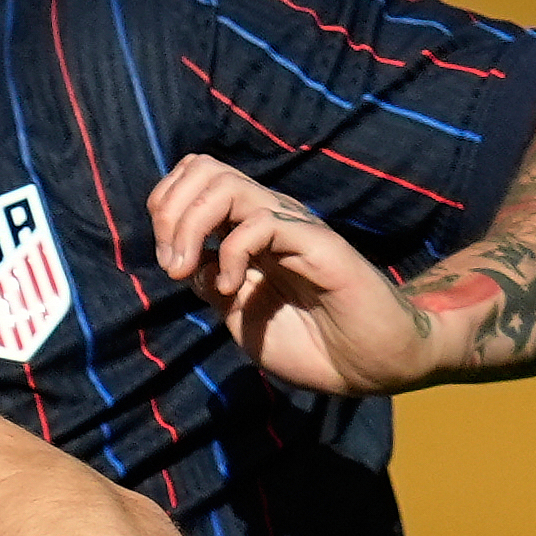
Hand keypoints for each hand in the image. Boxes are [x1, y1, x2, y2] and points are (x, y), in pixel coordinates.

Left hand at [147, 155, 437, 395]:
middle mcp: (268, 218)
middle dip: (169, 211)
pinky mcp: (317, 242)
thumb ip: (212, 287)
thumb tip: (185, 261)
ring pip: (226, 184)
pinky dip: (230, 253)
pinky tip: (231, 288)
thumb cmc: (312, 345)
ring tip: (186, 270)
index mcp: (247, 230)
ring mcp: (292, 226)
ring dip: (190, 224)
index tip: (167, 263)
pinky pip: (262, 222)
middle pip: (204, 169)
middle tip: (172, 264)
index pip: (195, 182)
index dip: (166, 210)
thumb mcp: (242, 319)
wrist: (368, 366)